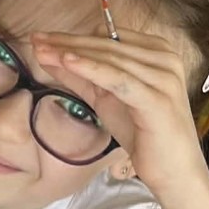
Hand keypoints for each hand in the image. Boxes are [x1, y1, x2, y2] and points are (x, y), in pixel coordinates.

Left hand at [28, 24, 207, 202]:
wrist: (173, 171)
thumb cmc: (142, 133)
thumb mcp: (105, 99)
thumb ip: (81, 76)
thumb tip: (49, 56)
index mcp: (157, 53)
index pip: (109, 37)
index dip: (73, 36)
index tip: (41, 38)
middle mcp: (165, 59)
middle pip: (107, 45)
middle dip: (67, 42)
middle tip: (35, 38)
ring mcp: (163, 77)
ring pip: (110, 59)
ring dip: (72, 53)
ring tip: (42, 50)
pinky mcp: (156, 98)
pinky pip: (117, 79)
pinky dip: (91, 68)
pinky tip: (67, 61)